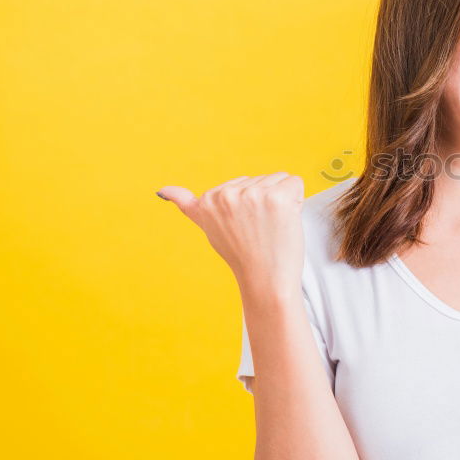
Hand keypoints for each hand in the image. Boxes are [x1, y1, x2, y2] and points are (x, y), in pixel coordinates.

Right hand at [156, 172, 305, 301]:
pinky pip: (296, 182)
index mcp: (208, 200)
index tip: (244, 228)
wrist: (266, 280)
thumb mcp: (209, 227)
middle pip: (261, 179)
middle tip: (261, 230)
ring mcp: (252, 195)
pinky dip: (297, 200)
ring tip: (272, 228)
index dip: (249, 206)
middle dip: (266, 201)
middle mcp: (226, 195)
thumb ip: (190, 206)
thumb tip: (161, 190)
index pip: (241, 184)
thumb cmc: (243, 255)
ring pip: (279, 180)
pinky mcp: (277, 198)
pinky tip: (286, 221)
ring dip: (282, 201)